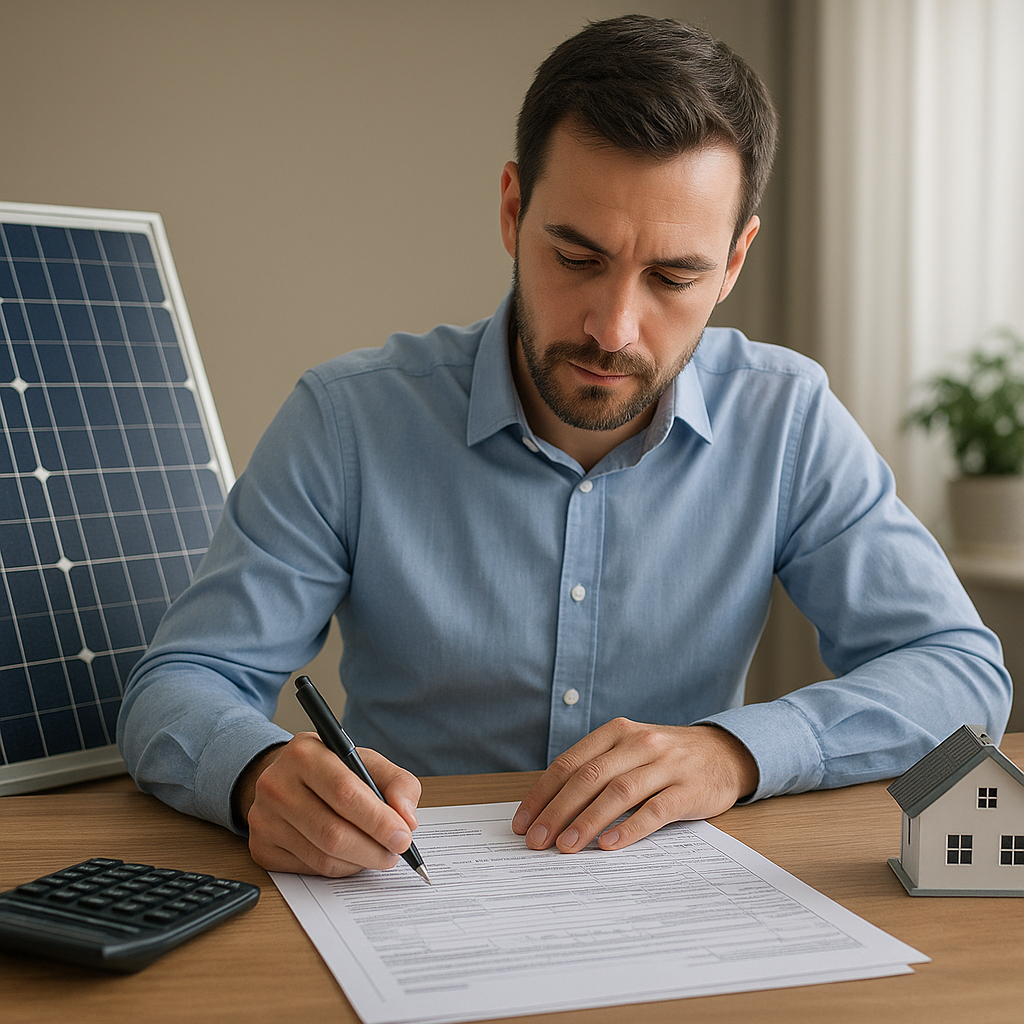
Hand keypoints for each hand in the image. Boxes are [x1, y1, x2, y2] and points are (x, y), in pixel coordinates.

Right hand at [234, 732, 421, 875]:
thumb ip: (397, 783)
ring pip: (323, 856)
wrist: (286, 778)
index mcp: (305, 753)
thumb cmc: (333, 770)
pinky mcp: (261, 847)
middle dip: (373, 848)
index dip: (378, 820)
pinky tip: (351, 856)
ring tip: (378, 854)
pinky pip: (310, 869)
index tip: (403, 836)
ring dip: (360, 861)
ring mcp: (263, 818)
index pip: (345, 793)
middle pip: (333, 832)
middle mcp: (276, 784)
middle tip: (395, 852)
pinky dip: (340, 868)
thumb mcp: (367, 761)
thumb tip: (407, 819)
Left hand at [511, 720, 757, 852]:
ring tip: (565, 847)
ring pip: (618, 792)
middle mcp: (639, 743)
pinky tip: (609, 845)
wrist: (725, 753)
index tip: (523, 822)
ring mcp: (666, 765)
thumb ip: (597, 770)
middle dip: (557, 811)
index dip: (543, 794)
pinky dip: (629, 828)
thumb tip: (551, 810)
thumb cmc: (666, 758)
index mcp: (617, 732)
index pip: (570, 763)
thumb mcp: (630, 750)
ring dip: (587, 821)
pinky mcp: (688, 790)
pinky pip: (654, 810)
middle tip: (537, 840)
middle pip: (589, 777)